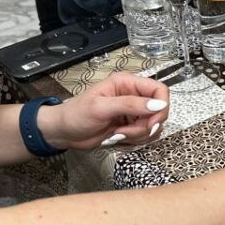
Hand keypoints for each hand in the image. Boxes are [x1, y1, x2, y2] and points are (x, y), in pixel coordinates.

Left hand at [38, 72, 169, 149]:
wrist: (64, 132)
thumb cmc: (75, 115)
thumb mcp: (101, 107)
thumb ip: (130, 104)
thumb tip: (158, 104)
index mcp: (127, 84)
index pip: (159, 90)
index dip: (161, 106)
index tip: (152, 122)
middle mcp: (134, 96)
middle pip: (159, 111)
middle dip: (146, 125)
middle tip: (126, 131)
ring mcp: (134, 112)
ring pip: (154, 125)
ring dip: (139, 134)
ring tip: (117, 134)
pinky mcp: (132, 126)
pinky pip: (146, 134)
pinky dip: (135, 140)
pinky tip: (118, 137)